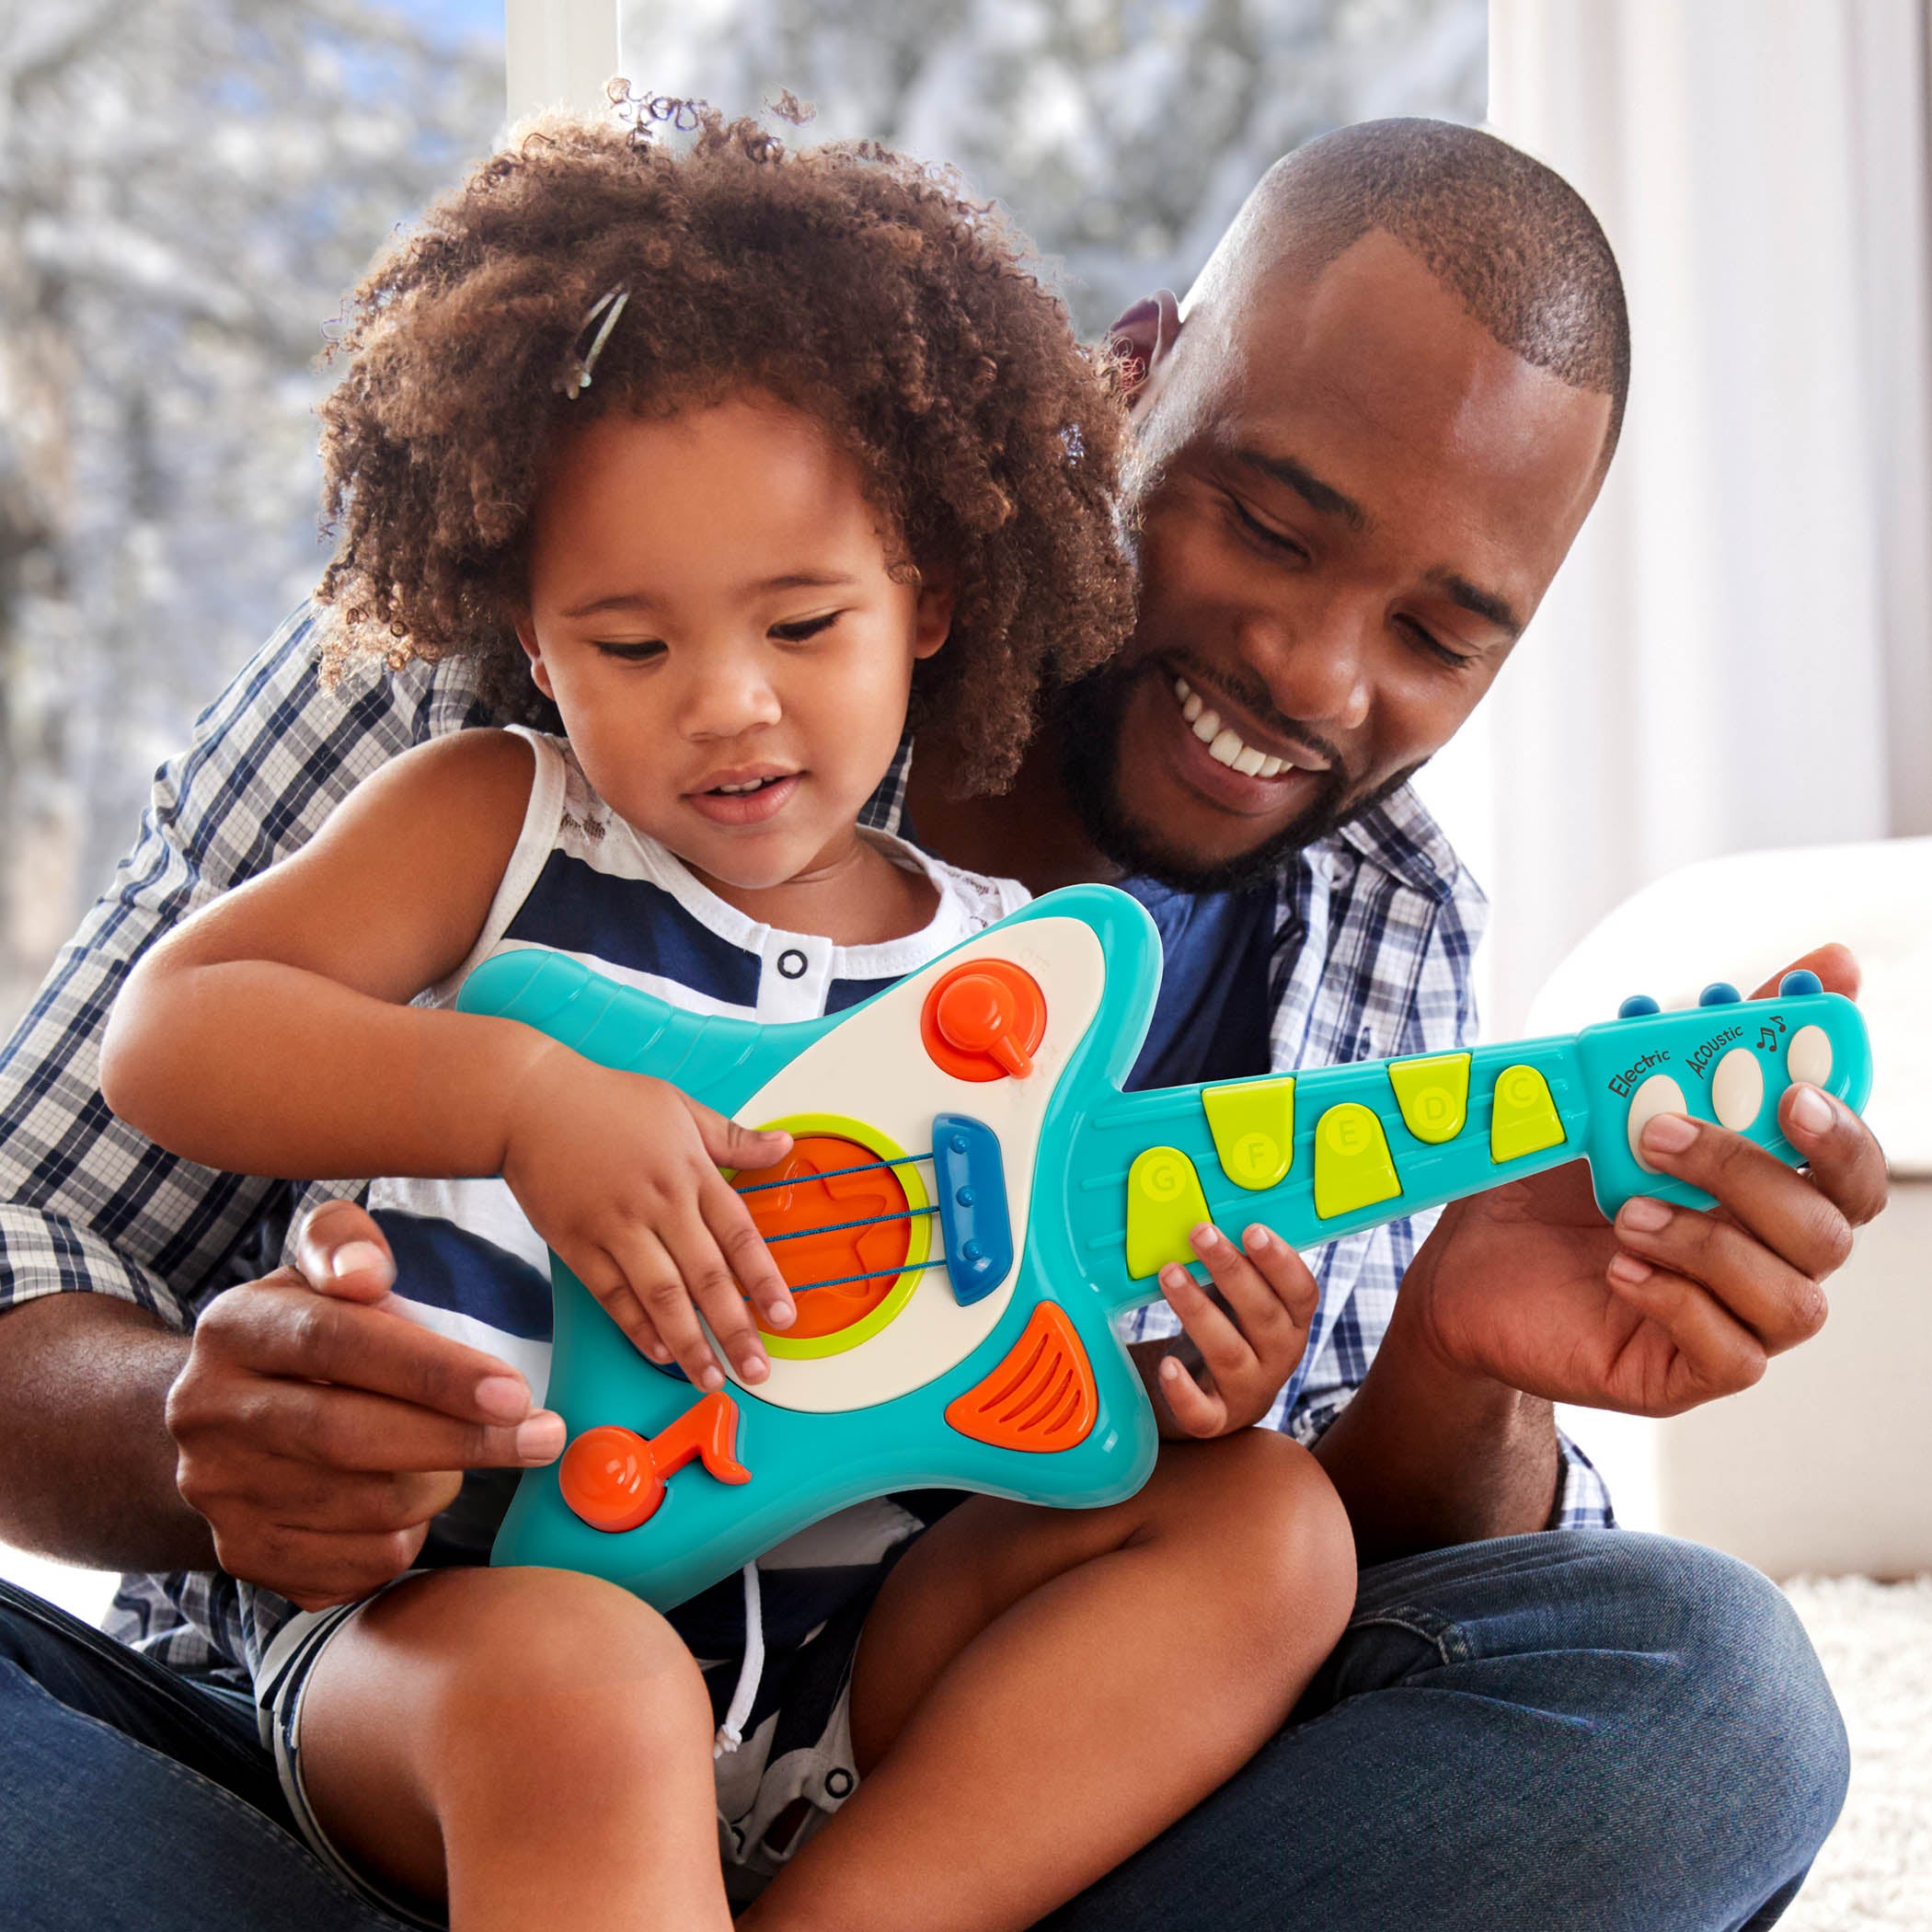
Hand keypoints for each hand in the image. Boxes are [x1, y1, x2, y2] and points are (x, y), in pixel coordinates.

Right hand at [166, 1198, 568, 1609]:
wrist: (221, 1422)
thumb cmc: (304, 1332)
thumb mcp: (318, 1267)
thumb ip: (345, 1244)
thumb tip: (365, 1271)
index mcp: (234, 1329)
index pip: (337, 1344)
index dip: (432, 1371)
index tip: (515, 1391)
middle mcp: (209, 1415)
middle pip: (348, 1436)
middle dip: (462, 1440)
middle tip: (542, 1436)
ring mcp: (221, 1494)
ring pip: (365, 1508)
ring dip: (440, 1485)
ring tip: (462, 1453)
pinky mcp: (243, 1556)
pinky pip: (358, 1564)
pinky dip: (409, 1535)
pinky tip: (416, 1501)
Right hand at [501, 1045, 795, 1390]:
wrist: (529, 1103)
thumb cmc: (607, 1102)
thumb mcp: (680, 1107)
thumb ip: (734, 1137)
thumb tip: (784, 1147)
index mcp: (691, 1171)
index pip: (740, 1235)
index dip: (765, 1281)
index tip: (784, 1318)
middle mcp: (659, 1203)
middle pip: (707, 1277)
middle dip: (735, 1330)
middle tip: (757, 1371)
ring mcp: (616, 1227)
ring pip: (662, 1295)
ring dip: (690, 1343)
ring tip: (711, 1377)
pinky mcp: (577, 1244)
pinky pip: (613, 1296)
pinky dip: (637, 1327)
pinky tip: (660, 1353)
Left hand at [1137, 1222, 1318, 1438]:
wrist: (1219, 1394)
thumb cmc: (1232, 1325)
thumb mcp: (1242, 1293)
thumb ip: (1238, 1261)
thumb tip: (1210, 1206)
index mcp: (1293, 1320)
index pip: (1301, 1292)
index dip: (1280, 1261)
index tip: (1252, 1229)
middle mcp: (1279, 1356)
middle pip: (1263, 1315)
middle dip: (1231, 1271)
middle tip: (1200, 1233)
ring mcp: (1249, 1390)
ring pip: (1228, 1352)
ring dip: (1197, 1310)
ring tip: (1168, 1273)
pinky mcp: (1216, 1419)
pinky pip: (1204, 1412)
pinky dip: (1184, 1391)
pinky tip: (1166, 1365)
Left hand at [1408, 945, 1887, 1415]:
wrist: (1463, 1267)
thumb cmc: (1549, 1184)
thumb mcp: (1609, 1100)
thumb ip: (1708, 1039)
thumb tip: (1825, 963)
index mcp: (1767, 1188)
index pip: (1851, 1162)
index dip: (1844, 1123)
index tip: (1790, 1086)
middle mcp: (1769, 1257)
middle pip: (1833, 1227)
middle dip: (1756, 1173)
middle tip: (1665, 1133)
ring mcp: (1737, 1321)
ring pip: (1794, 1297)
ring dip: (1709, 1242)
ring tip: (1627, 1211)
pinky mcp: (1688, 1373)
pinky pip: (1733, 1356)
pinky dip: (1679, 1301)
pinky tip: (1620, 1270)